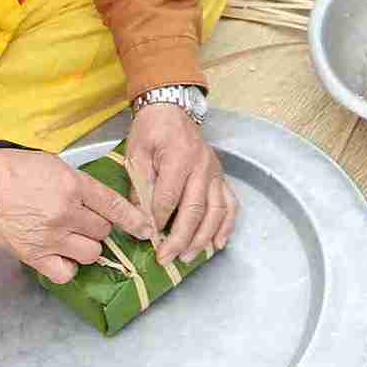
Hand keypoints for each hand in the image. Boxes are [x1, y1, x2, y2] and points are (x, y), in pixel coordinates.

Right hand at [0, 147, 154, 284]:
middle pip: (103, 231)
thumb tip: (100, 203)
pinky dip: (68, 267)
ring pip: (91, 253)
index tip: (145, 229)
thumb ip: (80, 185)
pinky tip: (61, 255)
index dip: (134, 220)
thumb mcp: (55, 165)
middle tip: (83, 222)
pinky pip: (66, 272)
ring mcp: (52, 236)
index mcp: (74, 185)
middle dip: (98, 228)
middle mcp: (67, 212)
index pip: (115, 206)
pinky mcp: (35, 255)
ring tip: (72, 238)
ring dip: (86, 247)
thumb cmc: (15, 170)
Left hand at [123, 102, 235, 263]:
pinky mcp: (221, 177)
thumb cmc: (152, 130)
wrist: (172, 108)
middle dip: (180, 238)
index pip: (169, 198)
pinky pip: (229, 204)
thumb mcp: (137, 152)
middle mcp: (202, 167)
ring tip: (188, 256)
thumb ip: (140, 184)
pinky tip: (218, 243)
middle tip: (167, 258)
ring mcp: (215, 172)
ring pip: (216, 211)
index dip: (158, 220)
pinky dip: (226, 226)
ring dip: (203, 237)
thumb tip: (140, 216)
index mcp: (178, 158)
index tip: (148, 236)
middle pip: (195, 209)